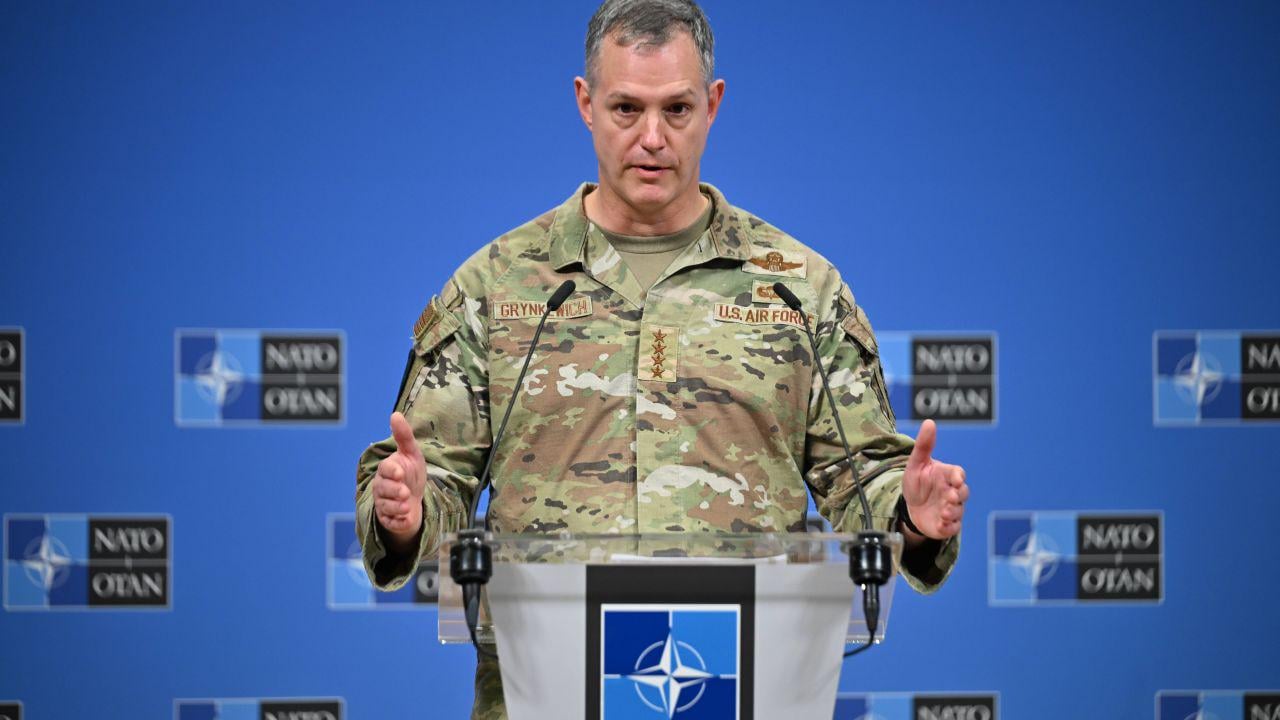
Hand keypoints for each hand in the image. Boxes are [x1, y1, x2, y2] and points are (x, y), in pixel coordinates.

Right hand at [372, 412, 427, 546]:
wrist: (416, 499)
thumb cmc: (412, 474)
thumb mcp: (412, 454)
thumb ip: (404, 436)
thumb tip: (395, 414)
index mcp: (388, 469)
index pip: (385, 469)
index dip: (392, 471)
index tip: (401, 472)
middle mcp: (382, 486)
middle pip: (383, 488)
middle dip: (394, 491)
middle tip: (405, 492)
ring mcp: (384, 503)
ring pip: (385, 506)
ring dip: (397, 507)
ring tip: (407, 506)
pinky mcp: (388, 518)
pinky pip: (390, 521)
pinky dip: (398, 521)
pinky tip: (406, 519)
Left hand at [900, 419, 967, 539]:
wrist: (909, 507)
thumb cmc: (916, 483)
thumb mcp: (916, 464)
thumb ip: (924, 445)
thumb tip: (929, 422)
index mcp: (946, 475)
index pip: (958, 473)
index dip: (958, 476)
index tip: (956, 478)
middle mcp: (952, 492)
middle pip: (963, 493)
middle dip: (958, 495)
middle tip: (950, 496)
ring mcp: (951, 508)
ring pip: (958, 510)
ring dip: (952, 512)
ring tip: (942, 512)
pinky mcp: (947, 524)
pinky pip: (953, 527)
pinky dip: (948, 527)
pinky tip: (941, 524)